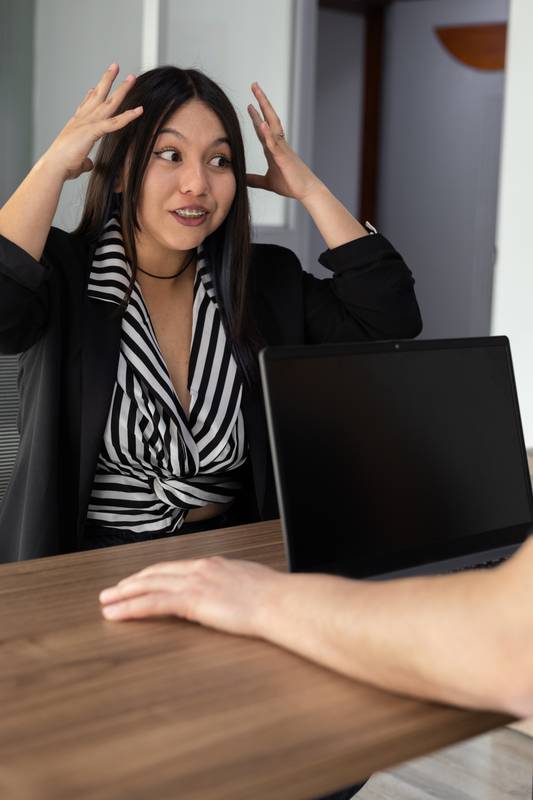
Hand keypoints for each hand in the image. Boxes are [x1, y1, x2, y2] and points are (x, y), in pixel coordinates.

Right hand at [42, 63, 142, 180]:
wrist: (55, 166)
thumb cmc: (63, 166)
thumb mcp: (77, 162)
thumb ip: (85, 161)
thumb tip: (89, 164)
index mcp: (77, 125)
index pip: (85, 106)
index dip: (91, 96)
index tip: (95, 87)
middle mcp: (82, 119)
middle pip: (98, 95)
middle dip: (107, 80)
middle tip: (115, 66)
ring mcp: (88, 122)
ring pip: (109, 102)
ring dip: (121, 89)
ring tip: (132, 77)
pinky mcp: (93, 130)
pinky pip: (115, 122)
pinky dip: (128, 116)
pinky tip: (139, 110)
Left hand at [99, 556, 283, 636]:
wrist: (280, 602)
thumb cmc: (275, 599)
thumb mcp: (253, 586)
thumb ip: (236, 587)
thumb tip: (236, 596)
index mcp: (214, 564)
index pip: (175, 568)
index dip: (153, 574)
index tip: (138, 580)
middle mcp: (200, 569)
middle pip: (156, 573)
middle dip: (132, 582)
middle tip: (112, 590)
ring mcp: (195, 583)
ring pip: (149, 586)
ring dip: (124, 594)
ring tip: (106, 602)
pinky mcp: (192, 600)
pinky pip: (153, 603)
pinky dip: (131, 608)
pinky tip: (117, 614)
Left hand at [246, 83, 321, 201]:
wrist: (306, 191)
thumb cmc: (290, 185)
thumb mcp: (267, 182)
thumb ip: (255, 179)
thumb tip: (243, 179)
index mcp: (273, 149)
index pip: (262, 129)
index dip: (256, 117)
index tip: (249, 105)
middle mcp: (278, 144)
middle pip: (268, 118)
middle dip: (261, 102)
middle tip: (254, 85)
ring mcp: (281, 148)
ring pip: (272, 123)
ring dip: (265, 107)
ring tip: (258, 93)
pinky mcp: (283, 157)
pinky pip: (274, 142)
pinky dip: (267, 132)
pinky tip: (260, 122)